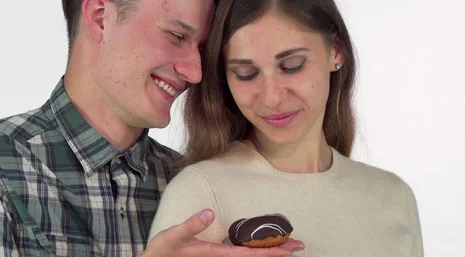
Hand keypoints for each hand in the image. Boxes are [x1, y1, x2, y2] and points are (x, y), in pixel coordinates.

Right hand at [142, 209, 304, 256]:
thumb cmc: (163, 252)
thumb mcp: (173, 236)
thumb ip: (191, 225)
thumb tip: (209, 213)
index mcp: (215, 254)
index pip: (249, 254)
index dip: (270, 252)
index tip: (289, 249)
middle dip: (279, 252)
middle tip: (301, 245)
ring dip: (270, 252)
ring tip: (289, 246)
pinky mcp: (215, 255)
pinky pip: (242, 254)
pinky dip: (257, 252)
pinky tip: (263, 247)